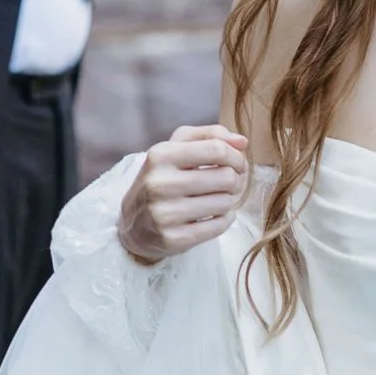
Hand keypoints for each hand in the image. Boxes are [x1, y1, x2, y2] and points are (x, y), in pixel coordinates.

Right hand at [119, 124, 251, 263]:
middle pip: (226, 177)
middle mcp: (160, 183)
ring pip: (225, 203)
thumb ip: (210, 136)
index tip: (237, 164)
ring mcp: (165, 213)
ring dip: (228, 201)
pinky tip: (212, 216)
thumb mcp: (176, 148)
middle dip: (235, 180)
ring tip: (215, 200)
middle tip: (228, 184)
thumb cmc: (162, 179)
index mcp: (161, 155)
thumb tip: (242, 142)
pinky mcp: (173, 238)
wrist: (133, 224)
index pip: (216, 149)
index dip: (236, 157)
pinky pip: (219, 226)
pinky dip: (224, 219)